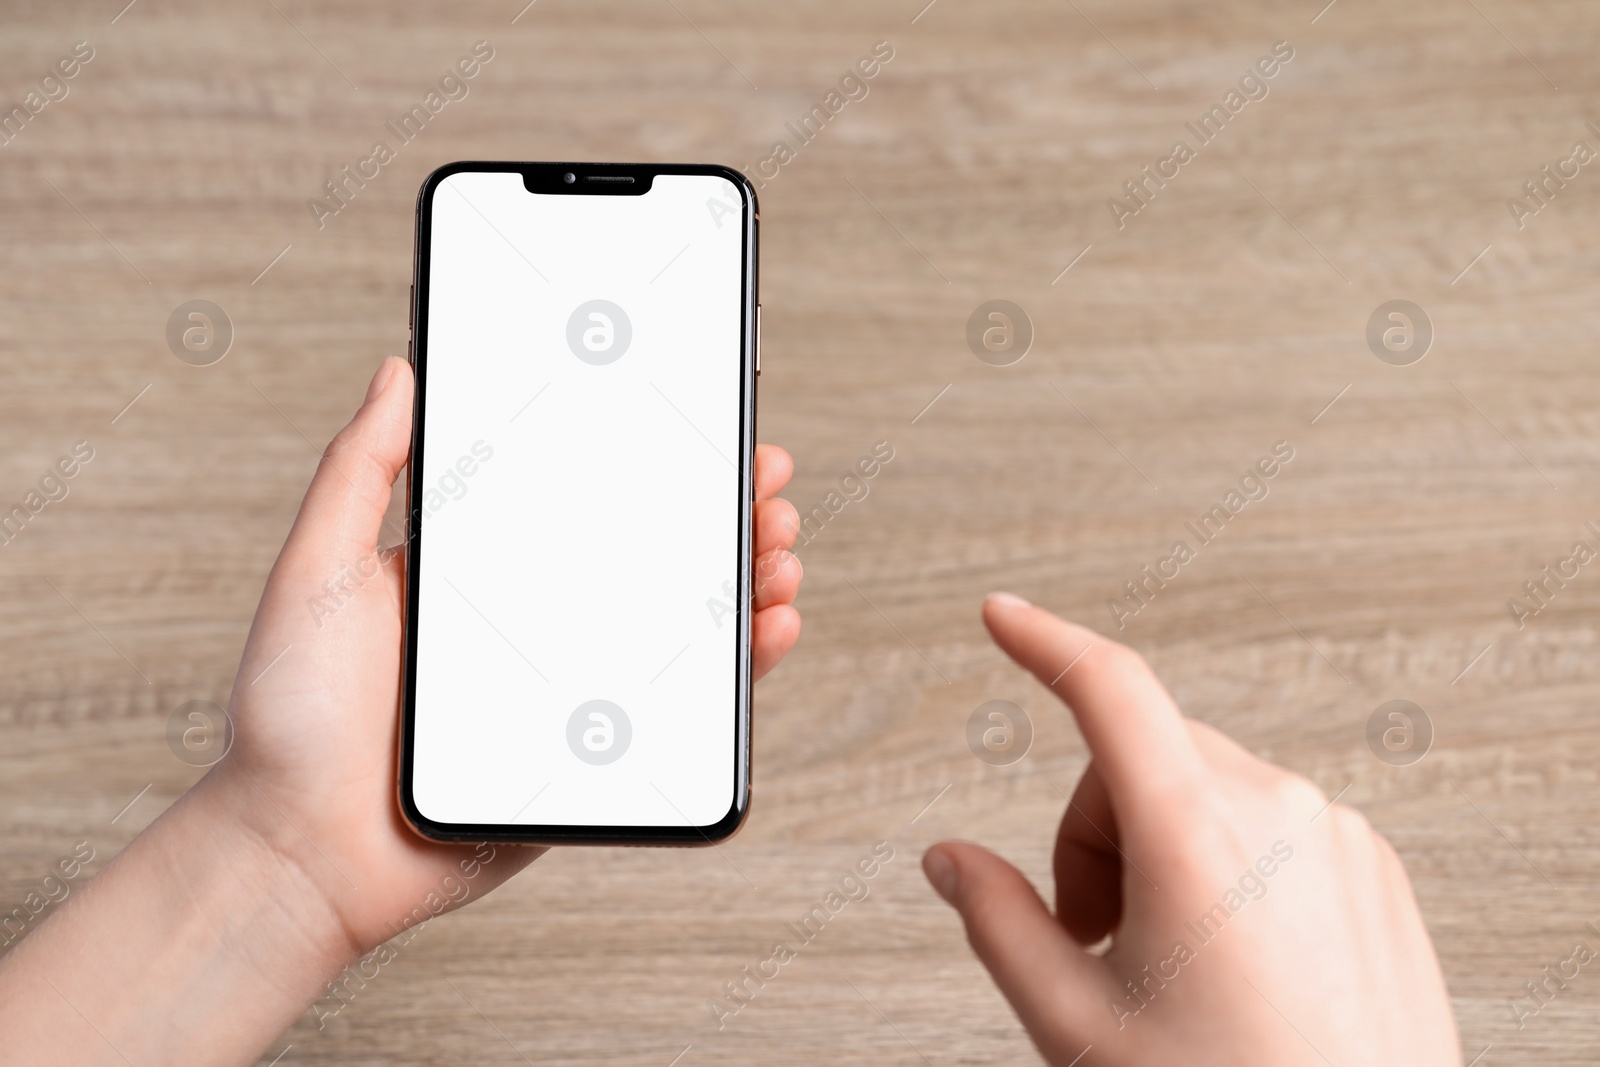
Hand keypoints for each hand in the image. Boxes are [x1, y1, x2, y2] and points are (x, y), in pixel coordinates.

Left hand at [0, 357, 802, 1064]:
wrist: (298, 855)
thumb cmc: (290, 719)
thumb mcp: (315, 571)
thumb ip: (357, 473)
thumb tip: (398, 370)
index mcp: (486, 572)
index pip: (590, 500)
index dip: (656, 461)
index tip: (706, 424)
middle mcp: (538, 623)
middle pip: (655, 557)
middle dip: (724, 514)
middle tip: (765, 483)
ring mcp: (572, 690)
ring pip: (685, 628)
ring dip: (748, 581)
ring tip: (777, 549)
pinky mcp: (592, 758)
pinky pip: (683, 712)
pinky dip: (740, 671)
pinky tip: (770, 629)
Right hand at [922, 593, 1458, 1064]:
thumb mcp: (1077, 1023)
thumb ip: (997, 920)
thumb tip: (948, 858)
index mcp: (1196, 836)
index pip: (1108, 688)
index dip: (1043, 640)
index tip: (1003, 616)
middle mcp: (1278, 811)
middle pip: (1142, 759)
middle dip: (1095, 830)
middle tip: (1093, 935)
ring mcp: (1338, 835)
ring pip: (1204, 788)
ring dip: (1161, 848)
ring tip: (1170, 960)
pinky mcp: (1373, 866)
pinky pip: (1269, 820)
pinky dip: (1228, 862)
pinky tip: (1233, 956)